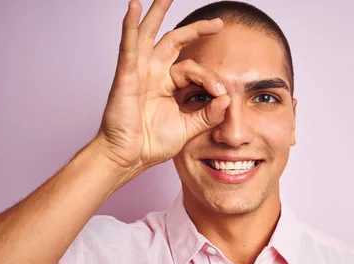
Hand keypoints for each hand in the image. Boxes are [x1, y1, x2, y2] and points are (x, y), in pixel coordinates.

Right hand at [95, 0, 229, 171]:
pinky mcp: (126, 76)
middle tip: (217, 23)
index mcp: (167, 84)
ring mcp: (139, 72)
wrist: (130, 157)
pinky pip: (129, 46)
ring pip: (150, 35)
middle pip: (173, 41)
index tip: (221, 94)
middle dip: (195, 30)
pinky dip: (131, 26)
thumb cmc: (151, 143)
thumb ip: (208, 114)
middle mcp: (153, 73)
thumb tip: (227, 98)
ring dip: (156, 13)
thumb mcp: (189, 127)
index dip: (210, 79)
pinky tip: (134, 8)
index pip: (194, 70)